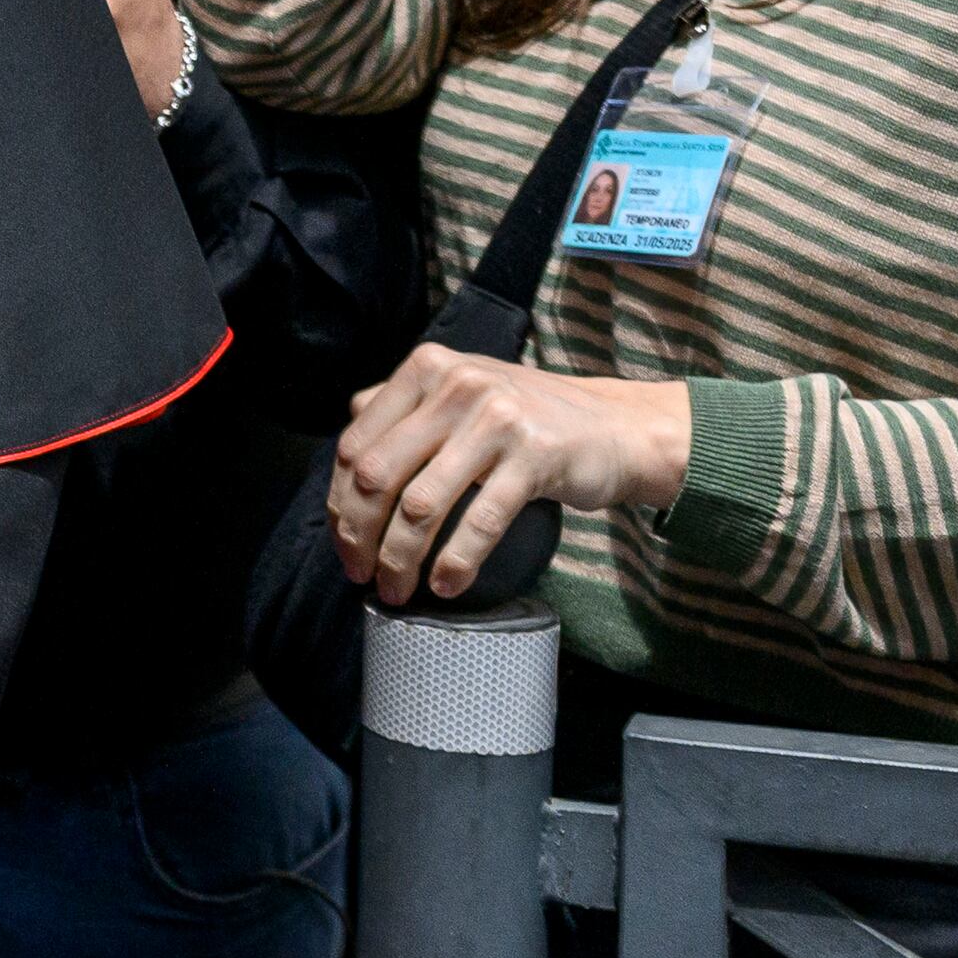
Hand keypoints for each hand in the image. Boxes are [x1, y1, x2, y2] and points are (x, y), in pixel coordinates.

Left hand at [331, 342, 691, 601]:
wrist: (616, 427)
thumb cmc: (527, 419)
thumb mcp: (461, 393)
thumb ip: (406, 408)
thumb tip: (347, 440)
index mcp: (426, 368)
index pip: (356, 444)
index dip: (340, 503)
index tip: (344, 545)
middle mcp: (456, 384)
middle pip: (377, 475)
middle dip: (359, 536)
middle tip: (361, 574)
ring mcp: (496, 418)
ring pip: (421, 504)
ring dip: (400, 558)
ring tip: (397, 590)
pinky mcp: (535, 455)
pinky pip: (479, 521)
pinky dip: (455, 562)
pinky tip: (445, 586)